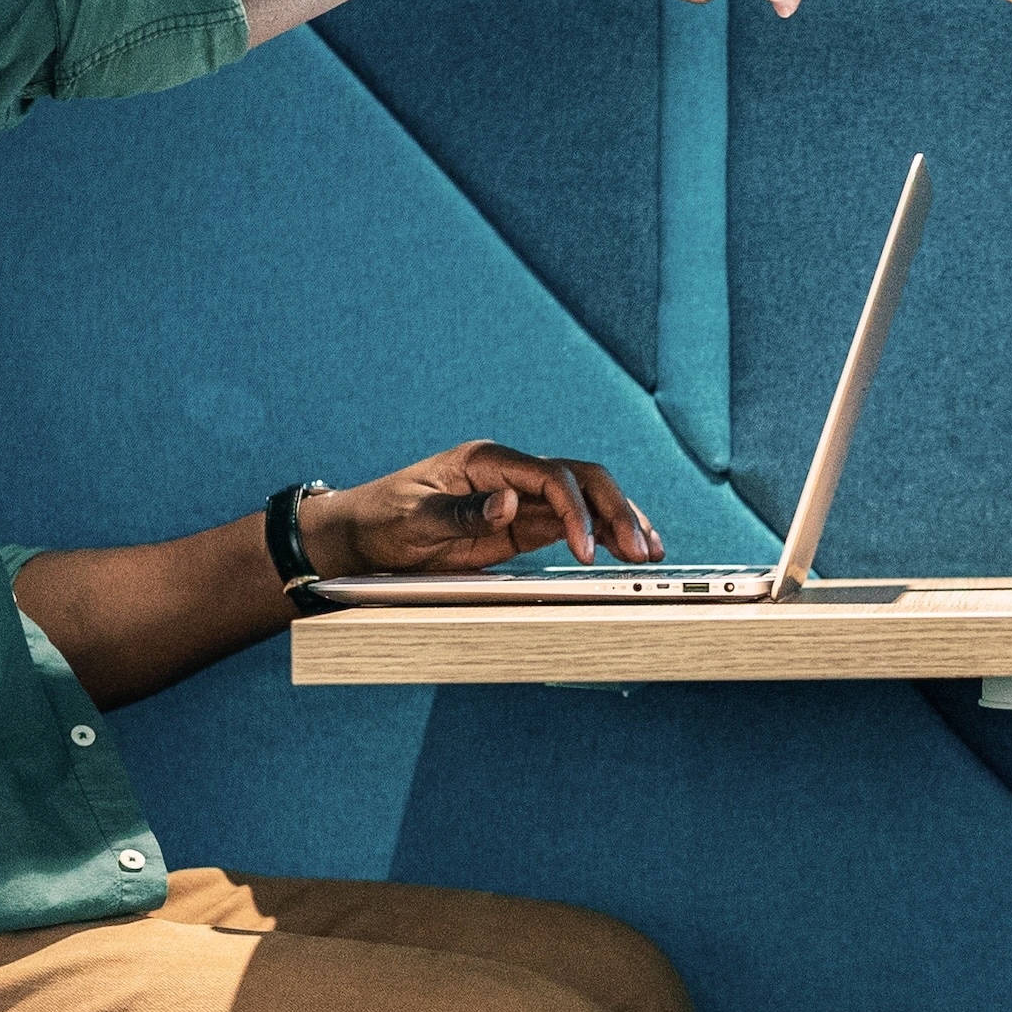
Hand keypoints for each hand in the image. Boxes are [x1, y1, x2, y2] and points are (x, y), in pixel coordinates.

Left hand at [310, 441, 664, 575]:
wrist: (362, 534)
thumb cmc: (383, 519)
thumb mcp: (414, 518)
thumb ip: (461, 512)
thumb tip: (510, 503)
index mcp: (488, 460)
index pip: (550, 476)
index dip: (575, 511)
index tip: (585, 550)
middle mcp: (511, 474)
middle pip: (581, 478)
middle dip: (615, 510)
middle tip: (641, 549)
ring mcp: (519, 499)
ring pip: (586, 499)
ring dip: (619, 520)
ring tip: (650, 551)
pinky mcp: (520, 526)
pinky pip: (572, 525)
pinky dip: (601, 535)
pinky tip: (624, 550)